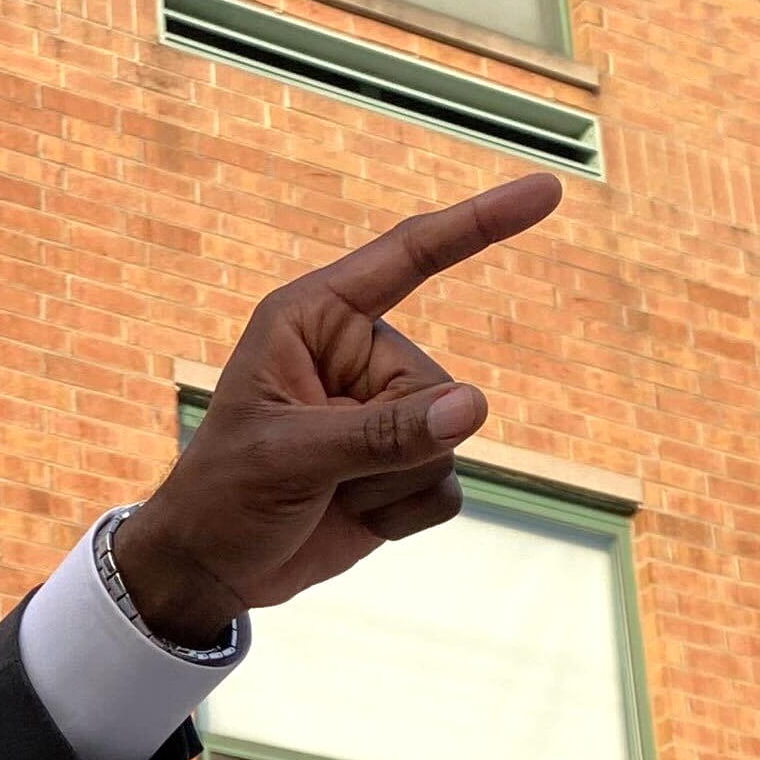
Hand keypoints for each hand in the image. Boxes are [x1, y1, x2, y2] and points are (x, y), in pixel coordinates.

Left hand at [111, 176, 565, 644]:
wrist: (212, 570)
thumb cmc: (224, 495)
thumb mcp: (290, 458)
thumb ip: (382, 433)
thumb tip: (474, 406)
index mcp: (316, 319)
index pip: (408, 257)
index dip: (479, 223)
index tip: (546, 189)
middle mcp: (358, 355)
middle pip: (437, 385)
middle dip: (392, 443)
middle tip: (318, 470)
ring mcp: (386, 411)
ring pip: (449, 442)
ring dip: (392, 484)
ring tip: (325, 492)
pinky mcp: (404, 465)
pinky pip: (447, 485)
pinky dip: (404, 512)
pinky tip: (352, 515)